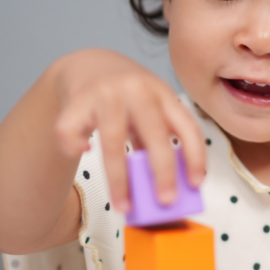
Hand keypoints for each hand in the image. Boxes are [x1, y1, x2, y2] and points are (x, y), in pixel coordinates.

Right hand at [52, 48, 205, 211]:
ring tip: (123, 205)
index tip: (196, 183)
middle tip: (166, 200)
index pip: (186, 126)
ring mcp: (105, 93)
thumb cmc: (126, 96)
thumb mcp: (150, 107)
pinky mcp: (76, 100)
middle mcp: (137, 90)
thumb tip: (164, 185)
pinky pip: (73, 131)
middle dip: (163, 171)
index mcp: (162, 93)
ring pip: (113, 142)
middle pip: (154, 134)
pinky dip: (75, 146)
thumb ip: (157, 136)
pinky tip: (84, 150)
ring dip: (119, 179)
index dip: (195, 155)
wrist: (89, 64)